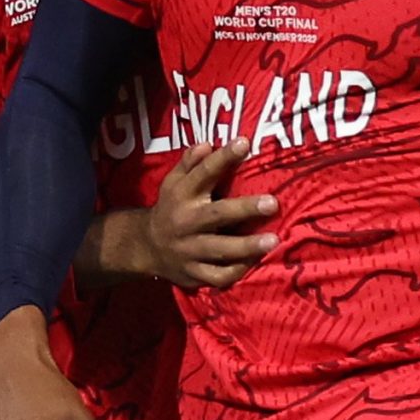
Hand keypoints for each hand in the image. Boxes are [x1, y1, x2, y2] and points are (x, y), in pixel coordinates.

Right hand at [120, 139, 278, 290]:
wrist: (146, 246)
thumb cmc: (171, 208)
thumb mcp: (173, 182)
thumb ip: (189, 163)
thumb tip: (208, 144)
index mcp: (181, 195)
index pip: (202, 173)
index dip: (223, 158)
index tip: (244, 143)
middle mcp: (185, 221)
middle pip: (216, 214)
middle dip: (244, 209)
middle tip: (272, 203)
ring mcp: (189, 250)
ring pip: (220, 249)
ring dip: (247, 246)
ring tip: (273, 240)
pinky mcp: (194, 273)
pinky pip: (218, 276)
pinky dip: (236, 271)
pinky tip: (254, 263)